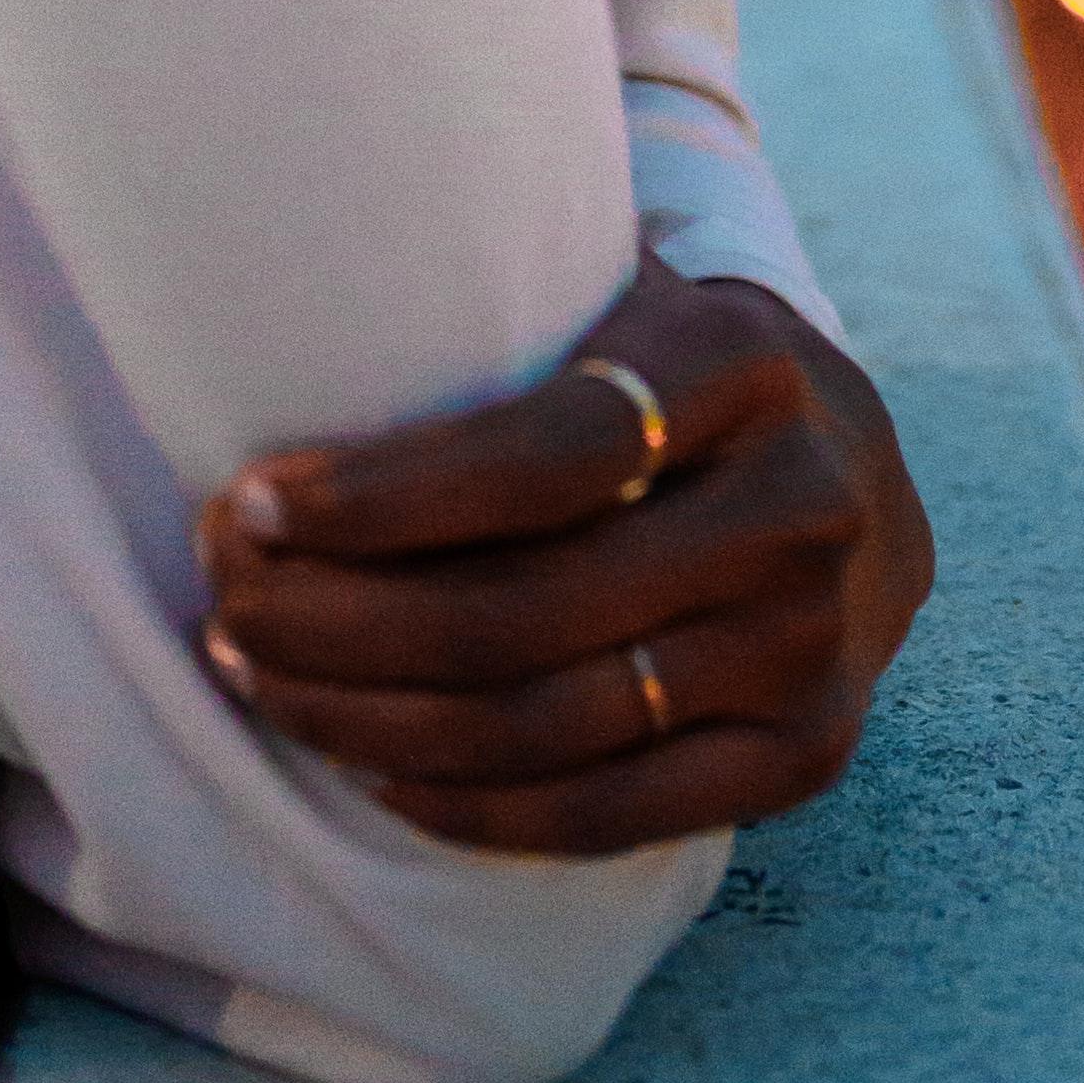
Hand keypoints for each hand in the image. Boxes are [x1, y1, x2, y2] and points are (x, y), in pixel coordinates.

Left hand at [194, 255, 934, 857]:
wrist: (857, 476)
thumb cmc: (672, 373)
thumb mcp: (622, 298)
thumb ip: (507, 296)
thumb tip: (282, 270)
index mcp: (747, 358)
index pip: (543, 453)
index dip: (381, 496)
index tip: (249, 503)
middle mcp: (804, 500)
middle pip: (527, 609)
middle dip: (340, 622)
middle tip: (226, 608)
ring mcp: (814, 642)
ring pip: (550, 723)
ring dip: (374, 720)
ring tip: (260, 680)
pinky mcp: (809, 755)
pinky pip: (607, 812)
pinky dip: (468, 803)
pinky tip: (368, 768)